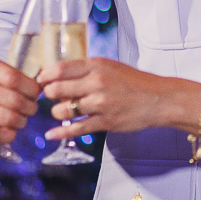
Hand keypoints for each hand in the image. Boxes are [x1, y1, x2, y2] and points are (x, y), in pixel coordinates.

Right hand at [0, 58, 40, 144]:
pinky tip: (10, 130)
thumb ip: (23, 77)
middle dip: (30, 107)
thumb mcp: (4, 76)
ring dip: (21, 121)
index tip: (36, 94)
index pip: (14, 78)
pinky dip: (9, 135)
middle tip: (31, 109)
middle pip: (15, 100)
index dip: (31, 89)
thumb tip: (47, 84)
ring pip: (7, 117)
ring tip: (21, 119)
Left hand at [37, 58, 176, 140]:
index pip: (59, 69)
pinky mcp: (105, 122)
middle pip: (56, 90)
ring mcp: (100, 103)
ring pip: (63, 111)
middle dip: (49, 95)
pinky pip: (75, 129)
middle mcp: (96, 83)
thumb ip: (87, 70)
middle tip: (51, 97)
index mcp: (97, 66)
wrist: (159, 99)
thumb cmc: (135, 82)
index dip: (45, 76)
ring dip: (58, 113)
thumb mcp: (110, 66)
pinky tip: (51, 134)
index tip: (41, 81)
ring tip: (64, 111)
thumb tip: (60, 76)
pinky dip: (60, 133)